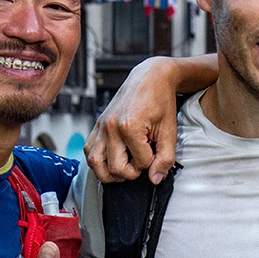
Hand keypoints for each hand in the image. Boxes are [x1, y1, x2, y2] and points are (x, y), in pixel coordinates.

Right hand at [86, 58, 178, 184]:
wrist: (151, 78)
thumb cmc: (161, 101)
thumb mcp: (169, 131)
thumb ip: (165, 158)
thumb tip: (155, 179)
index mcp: (130, 127)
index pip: (140, 164)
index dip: (152, 164)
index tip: (157, 154)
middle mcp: (111, 127)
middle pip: (115, 169)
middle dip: (132, 172)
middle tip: (143, 163)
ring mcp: (101, 126)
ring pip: (95, 164)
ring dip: (109, 173)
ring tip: (126, 170)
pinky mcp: (97, 125)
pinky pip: (89, 150)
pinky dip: (98, 161)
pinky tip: (113, 160)